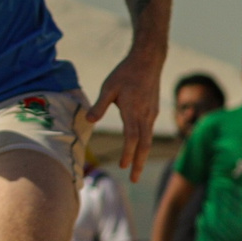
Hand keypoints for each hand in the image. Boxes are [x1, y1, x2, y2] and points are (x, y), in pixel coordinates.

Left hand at [88, 46, 163, 181]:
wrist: (148, 61)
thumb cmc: (125, 73)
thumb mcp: (108, 87)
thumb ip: (99, 105)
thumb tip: (89, 120)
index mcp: (133, 110)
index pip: (133, 137)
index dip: (129, 152)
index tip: (124, 166)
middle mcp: (145, 115)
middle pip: (144, 144)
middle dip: (139, 162)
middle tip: (134, 179)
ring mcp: (151, 113)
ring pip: (148, 139)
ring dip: (142, 155)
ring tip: (135, 169)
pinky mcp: (152, 111)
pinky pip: (149, 131)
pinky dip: (145, 144)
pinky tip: (139, 150)